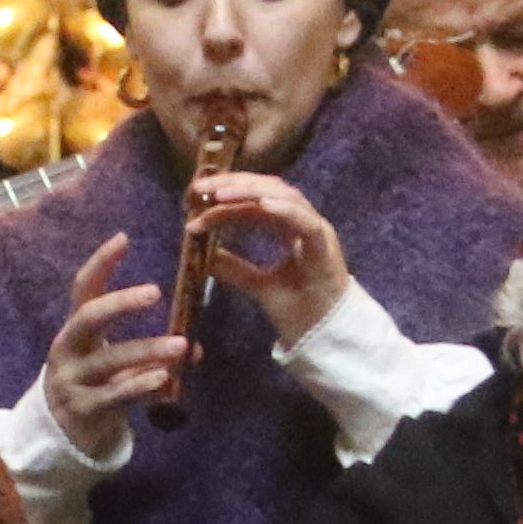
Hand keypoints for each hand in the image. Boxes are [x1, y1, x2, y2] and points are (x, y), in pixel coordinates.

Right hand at [34, 231, 192, 458]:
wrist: (60, 436)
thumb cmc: (93, 387)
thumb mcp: (111, 362)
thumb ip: (147, 352)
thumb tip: (195, 346)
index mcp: (73, 330)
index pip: (83, 289)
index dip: (100, 263)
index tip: (123, 238)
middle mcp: (67, 350)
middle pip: (88, 317)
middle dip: (121, 303)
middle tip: (156, 292)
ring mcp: (72, 380)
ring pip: (110, 360)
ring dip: (148, 350)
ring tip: (183, 345)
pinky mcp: (83, 410)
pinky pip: (115, 394)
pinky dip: (140, 384)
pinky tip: (164, 377)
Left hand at [184, 169, 349, 344]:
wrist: (327, 339)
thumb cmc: (301, 313)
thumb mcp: (259, 287)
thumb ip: (235, 269)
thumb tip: (205, 256)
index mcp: (290, 229)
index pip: (256, 200)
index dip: (227, 194)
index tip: (196, 197)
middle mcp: (304, 223)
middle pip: (268, 189)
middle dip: (233, 184)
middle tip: (199, 187)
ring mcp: (317, 231)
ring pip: (284, 197)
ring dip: (251, 192)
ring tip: (219, 194)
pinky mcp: (325, 246)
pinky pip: (305, 221)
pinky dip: (283, 209)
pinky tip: (259, 204)